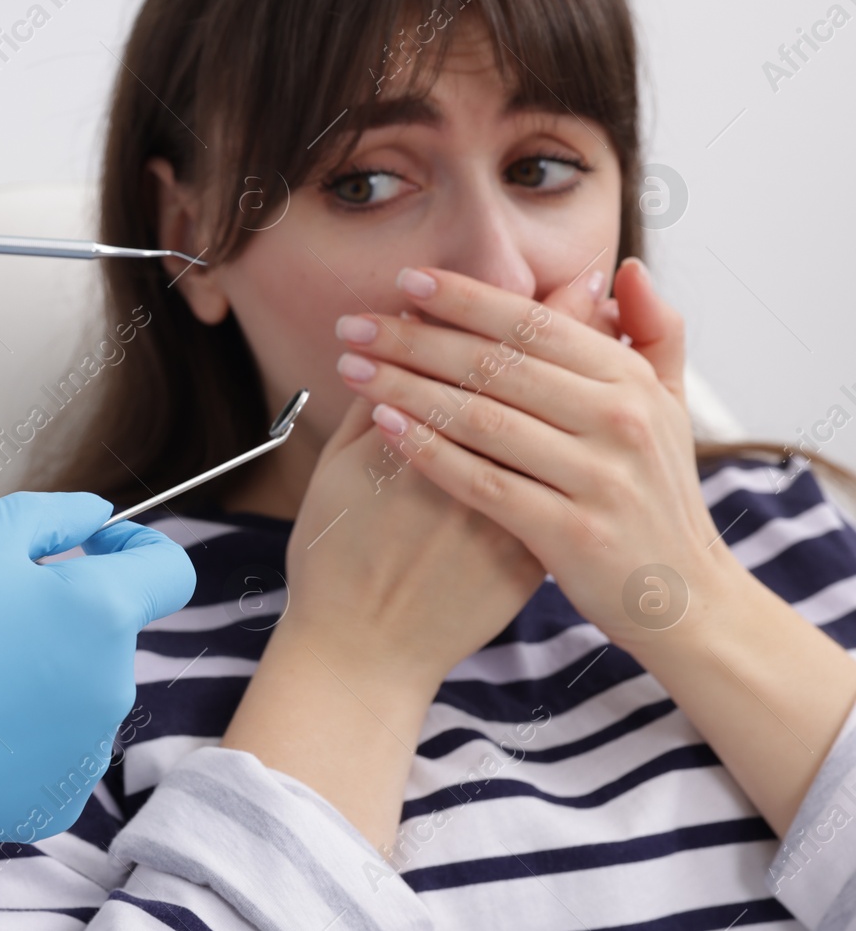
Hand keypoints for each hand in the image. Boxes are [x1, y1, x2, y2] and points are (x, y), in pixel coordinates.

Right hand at [0, 491, 194, 884]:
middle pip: (111, 631)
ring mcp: (87, 752)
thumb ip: (54, 514)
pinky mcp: (54, 801)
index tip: (94, 544)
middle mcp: (112, 687)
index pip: (170, 570)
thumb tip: (99, 518)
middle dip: (64, 612)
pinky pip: (56, 746)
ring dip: (43, 670)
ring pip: (81, 688)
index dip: (135, 545)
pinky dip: (23, 730)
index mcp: (102, 614)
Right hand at [221, 274, 613, 852]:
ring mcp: (508, 513)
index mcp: (415, 438)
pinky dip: (572, 447)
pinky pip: (556, 487)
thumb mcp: (338, 471)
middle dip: (558, 328)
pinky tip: (584, 416)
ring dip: (578, 380)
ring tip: (595, 332)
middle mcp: (472, 470)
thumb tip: (396, 347)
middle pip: (529, 380)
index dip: (504, 312)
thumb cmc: (334, 558)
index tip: (533, 277)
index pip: (479, 355)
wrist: (363, 652)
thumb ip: (373, 407)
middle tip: (581, 280)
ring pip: (553, 432)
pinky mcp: (529, 551)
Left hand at [332, 258, 729, 650]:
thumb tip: (623, 268)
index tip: (406, 280)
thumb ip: (654, 334)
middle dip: (414, 338)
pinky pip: (483, 482)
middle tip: (352, 324)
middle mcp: (619, 421)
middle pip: (496, 364)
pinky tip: (381, 424)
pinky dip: (428, 449)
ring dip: (406, 386)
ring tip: (351, 368)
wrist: (686, 600)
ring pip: (481, 417)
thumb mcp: (672, 408)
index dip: (466, 298)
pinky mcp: (570, 533)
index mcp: (632, 381)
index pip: (534, 323)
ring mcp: (597, 478)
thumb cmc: (659, 497)